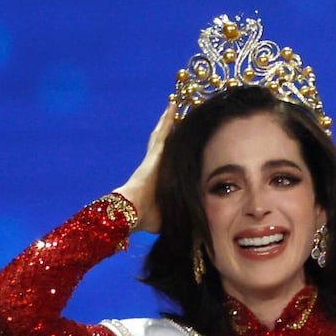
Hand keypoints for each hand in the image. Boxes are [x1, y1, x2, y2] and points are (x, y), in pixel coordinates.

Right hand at [112, 101, 175, 234]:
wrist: (134, 212)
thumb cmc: (149, 219)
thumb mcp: (174, 218)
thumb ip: (185, 218)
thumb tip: (202, 230)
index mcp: (160, 180)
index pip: (169, 164)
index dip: (175, 156)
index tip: (181, 149)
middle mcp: (156, 166)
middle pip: (165, 145)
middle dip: (170, 133)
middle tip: (179, 119)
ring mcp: (154, 158)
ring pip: (163, 135)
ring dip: (168, 121)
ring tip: (175, 106)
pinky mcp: (155, 153)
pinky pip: (162, 131)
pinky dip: (167, 118)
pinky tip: (172, 105)